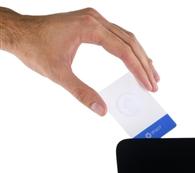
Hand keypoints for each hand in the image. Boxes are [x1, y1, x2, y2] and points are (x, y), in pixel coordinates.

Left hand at [0, 7, 158, 114]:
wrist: (18, 31)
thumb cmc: (33, 46)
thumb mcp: (58, 74)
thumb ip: (82, 93)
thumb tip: (101, 109)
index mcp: (89, 27)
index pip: (123, 50)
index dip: (138, 69)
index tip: (148, 85)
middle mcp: (94, 19)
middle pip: (130, 42)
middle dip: (144, 65)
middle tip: (154, 83)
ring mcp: (93, 19)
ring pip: (126, 37)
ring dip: (140, 56)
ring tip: (151, 74)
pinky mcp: (90, 23)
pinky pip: (117, 35)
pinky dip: (129, 49)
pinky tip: (136, 60)